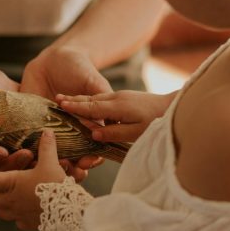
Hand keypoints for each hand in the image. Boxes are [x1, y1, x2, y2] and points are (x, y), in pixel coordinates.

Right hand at [0, 70, 33, 172]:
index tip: (1, 151)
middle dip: (12, 165)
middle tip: (27, 155)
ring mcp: (6, 154)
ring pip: (15, 168)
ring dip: (29, 166)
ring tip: (42, 157)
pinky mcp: (21, 148)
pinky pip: (31, 158)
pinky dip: (42, 158)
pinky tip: (56, 154)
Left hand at [0, 129, 66, 229]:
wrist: (70, 211)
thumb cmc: (56, 185)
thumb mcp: (51, 163)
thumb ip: (46, 147)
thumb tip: (47, 132)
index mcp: (10, 184)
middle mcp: (9, 202)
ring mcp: (18, 215)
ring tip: (4, 193)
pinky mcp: (29, 224)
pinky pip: (17, 220)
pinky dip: (17, 214)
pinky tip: (24, 207)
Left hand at [22, 45, 111, 175]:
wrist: (53, 57)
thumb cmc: (79, 67)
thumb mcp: (94, 82)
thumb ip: (101, 101)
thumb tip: (110, 123)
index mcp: (88, 125)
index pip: (93, 148)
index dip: (93, 157)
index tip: (91, 161)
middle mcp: (70, 132)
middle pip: (72, 156)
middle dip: (73, 166)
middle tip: (71, 170)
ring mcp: (50, 130)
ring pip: (50, 154)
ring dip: (51, 164)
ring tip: (51, 168)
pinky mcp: (31, 123)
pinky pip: (29, 140)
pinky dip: (28, 150)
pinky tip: (29, 156)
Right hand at [57, 90, 176, 142]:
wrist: (172, 106)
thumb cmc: (155, 122)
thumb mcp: (135, 132)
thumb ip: (114, 133)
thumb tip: (94, 134)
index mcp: (117, 107)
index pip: (91, 108)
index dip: (75, 108)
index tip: (60, 105)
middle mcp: (116, 98)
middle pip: (89, 100)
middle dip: (72, 100)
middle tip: (56, 100)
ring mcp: (120, 96)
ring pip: (95, 98)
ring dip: (80, 99)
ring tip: (65, 99)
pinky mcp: (124, 97)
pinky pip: (102, 98)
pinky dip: (90, 100)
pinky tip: (86, 103)